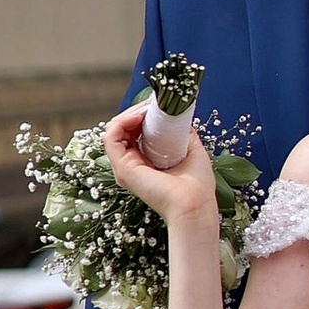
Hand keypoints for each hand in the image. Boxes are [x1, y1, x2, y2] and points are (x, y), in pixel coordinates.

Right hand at [103, 101, 217, 228]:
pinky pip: (111, 137)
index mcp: (147, 161)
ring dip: (131, 114)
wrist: (195, 203)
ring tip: (148, 110)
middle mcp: (133, 164)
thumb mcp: (190, 148)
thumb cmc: (197, 184)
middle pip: (125, 128)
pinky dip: (122, 121)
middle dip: (138, 111)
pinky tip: (138, 116)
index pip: (136, 131)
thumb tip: (177, 115)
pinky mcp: (122, 168)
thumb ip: (180, 132)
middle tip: (153, 105)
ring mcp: (125, 166)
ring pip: (116, 129)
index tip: (158, 106)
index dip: (144, 115)